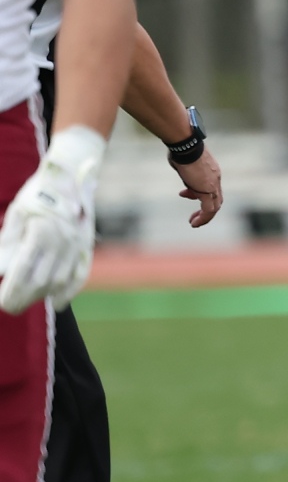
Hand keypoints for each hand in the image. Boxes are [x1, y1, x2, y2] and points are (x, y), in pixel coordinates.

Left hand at [0, 125, 104, 313]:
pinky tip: (57, 303)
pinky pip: (79, 275)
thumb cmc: (38, 191)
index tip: (0, 302)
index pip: (23, 273)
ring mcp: (77, 246)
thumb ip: (7, 242)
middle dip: (22, 299)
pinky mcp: (85, 247)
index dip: (10, 291)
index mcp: (42, 233)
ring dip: (41, 297)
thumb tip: (0, 270)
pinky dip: (69, 292)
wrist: (72, 174)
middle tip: (9, 308)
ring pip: (59, 282)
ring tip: (25, 302)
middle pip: (41, 283)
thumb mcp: (17, 213)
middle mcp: (63, 243)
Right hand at [172, 147, 223, 226]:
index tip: (185, 193)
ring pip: (215, 206)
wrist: (186, 145)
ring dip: (205, 217)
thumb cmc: (181, 150)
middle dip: (205, 208)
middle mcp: (215, 179)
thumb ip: (186, 172)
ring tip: (194, 223)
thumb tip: (183, 171)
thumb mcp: (185, 163)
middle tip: (194, 215)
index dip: (199, 194)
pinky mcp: (208, 191)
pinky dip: (204, 218)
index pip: (211, 187)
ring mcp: (213, 185)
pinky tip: (195, 223)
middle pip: (216, 198)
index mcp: (212, 172)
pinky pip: (209, 209)